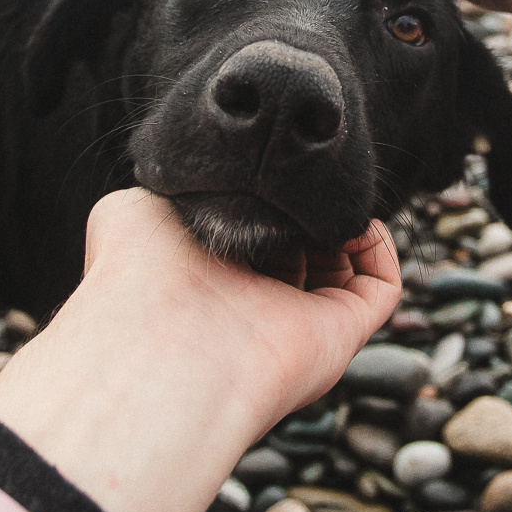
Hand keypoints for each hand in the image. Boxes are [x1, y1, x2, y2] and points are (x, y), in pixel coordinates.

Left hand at [0, 190, 400, 511]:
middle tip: (298, 182)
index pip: (250, 238)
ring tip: (325, 196)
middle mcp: (256, 308)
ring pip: (342, 268)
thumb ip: (158, 191)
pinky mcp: (341, 334)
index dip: (261, 200)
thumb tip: (184, 184)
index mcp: (209, 283)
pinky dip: (377, 246)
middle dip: (304, 210)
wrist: (164, 342)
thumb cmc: (139, 278)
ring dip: (341, 223)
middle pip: (300, 250)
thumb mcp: (130, 212)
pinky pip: (380, 289)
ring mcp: (301, 325)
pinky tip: (352, 219)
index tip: (258, 169)